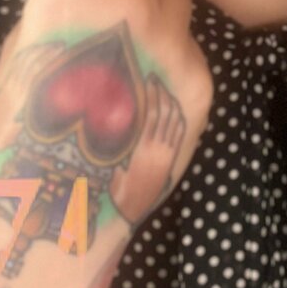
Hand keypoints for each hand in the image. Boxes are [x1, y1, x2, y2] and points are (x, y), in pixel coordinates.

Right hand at [0, 0, 213, 243]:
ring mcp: (173, 43)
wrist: (56, 210)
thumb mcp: (23, 39)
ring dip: (158, 1)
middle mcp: (129, 3)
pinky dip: (172, 51)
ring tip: (132, 45)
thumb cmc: (21, 121)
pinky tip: (146, 87)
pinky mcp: (201, 81)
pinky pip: (190, 40)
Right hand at [108, 73, 185, 226]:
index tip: (148, 79)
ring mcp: (168, 153)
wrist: (133, 210)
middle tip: (155, 78)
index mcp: (143, 148)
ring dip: (171, 102)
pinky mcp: (173, 158)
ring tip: (163, 88)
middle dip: (162, 92)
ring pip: (175, 121)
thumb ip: (115, 147)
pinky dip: (179, 117)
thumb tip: (105, 123)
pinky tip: (174, 108)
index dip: (153, 95)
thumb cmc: (117, 188)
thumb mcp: (112, 164)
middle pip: (166, 113)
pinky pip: (180, 133)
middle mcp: (159, 148)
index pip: (153, 114)